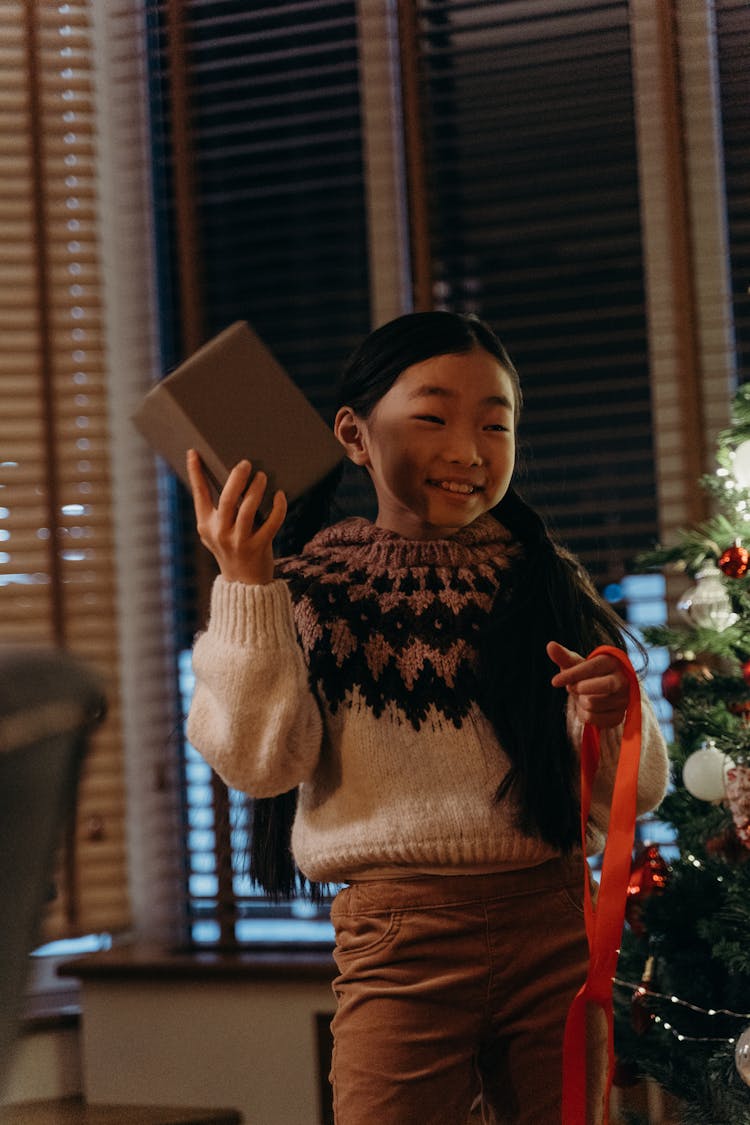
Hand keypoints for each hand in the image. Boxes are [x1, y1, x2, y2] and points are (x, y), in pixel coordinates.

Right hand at [187, 449, 286, 584]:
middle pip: (227, 500)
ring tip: (262, 476)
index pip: (199, 494)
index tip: (194, 452)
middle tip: (246, 463)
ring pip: (248, 510)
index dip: (195, 473)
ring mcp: (239, 541)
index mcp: (206, 524)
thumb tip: (228, 478)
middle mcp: (220, 532)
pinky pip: (271, 524)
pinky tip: (280, 495)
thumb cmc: (230, 549)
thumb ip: (217, 510)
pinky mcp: (258, 547)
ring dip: (256, 490)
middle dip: (237, 479)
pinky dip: (278, 508)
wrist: (244, 583)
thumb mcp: (215, 532)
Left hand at [547, 640, 629, 728]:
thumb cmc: (588, 675)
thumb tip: (550, 645)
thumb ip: (564, 656)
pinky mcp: (619, 716)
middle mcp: (622, 680)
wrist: (602, 694)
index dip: (570, 675)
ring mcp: (623, 699)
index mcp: (611, 662)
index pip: (590, 668)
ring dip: (580, 702)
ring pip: (590, 704)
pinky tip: (589, 708)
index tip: (554, 681)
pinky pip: (593, 718)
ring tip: (585, 696)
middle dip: (577, 689)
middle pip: (592, 689)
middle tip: (574, 687)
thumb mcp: (576, 664)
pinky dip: (585, 714)